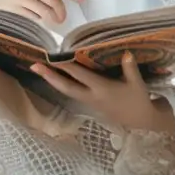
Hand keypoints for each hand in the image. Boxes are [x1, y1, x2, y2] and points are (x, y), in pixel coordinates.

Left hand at [34, 49, 173, 134]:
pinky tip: (56, 78)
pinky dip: (62, 85)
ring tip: (40, 70)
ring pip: (67, 91)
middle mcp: (91, 96)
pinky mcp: (90, 104)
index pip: (80, 75)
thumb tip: (126, 52)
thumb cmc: (138, 100)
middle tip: (34, 65)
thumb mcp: (137, 84)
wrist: (140, 121)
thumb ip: (130, 68)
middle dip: (50, 76)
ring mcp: (89, 102)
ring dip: (53, 81)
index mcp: (102, 89)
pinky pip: (72, 93)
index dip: (66, 65)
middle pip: (66, 87)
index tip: (54, 57)